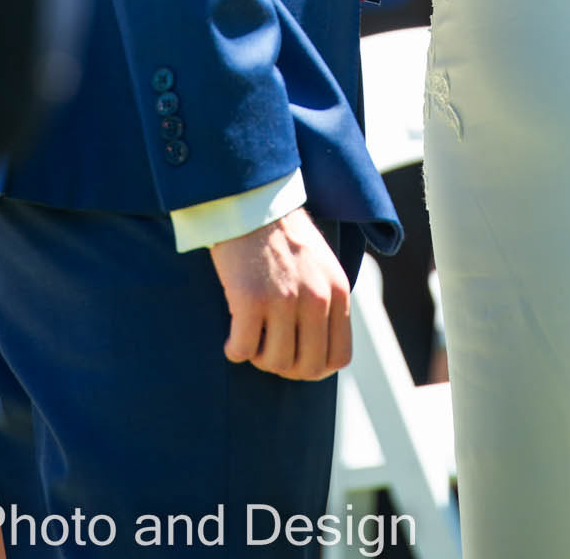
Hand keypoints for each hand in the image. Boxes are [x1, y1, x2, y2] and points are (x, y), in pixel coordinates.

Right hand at [210, 206, 350, 380]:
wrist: (252, 202)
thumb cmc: (282, 236)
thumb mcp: (321, 266)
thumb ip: (326, 303)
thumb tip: (319, 352)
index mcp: (337, 291)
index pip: (338, 357)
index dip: (314, 367)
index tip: (296, 357)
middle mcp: (316, 298)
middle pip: (307, 367)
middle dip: (286, 367)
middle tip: (268, 350)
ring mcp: (284, 299)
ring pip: (275, 363)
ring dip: (259, 358)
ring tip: (251, 338)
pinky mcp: (250, 298)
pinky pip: (242, 350)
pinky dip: (234, 350)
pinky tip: (231, 338)